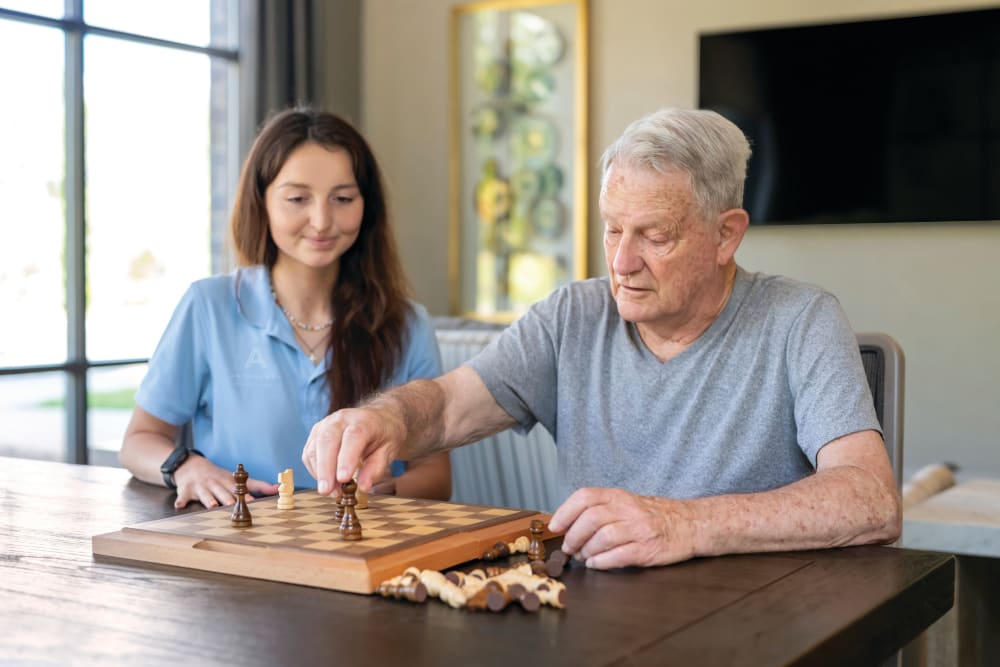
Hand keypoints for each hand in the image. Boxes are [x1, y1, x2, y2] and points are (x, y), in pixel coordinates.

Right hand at [172, 456, 278, 509]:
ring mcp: (201, 487)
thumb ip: (257, 485)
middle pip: (223, 492)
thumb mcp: (235, 478)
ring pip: (206, 495)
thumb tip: (279, 488)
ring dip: (209, 500)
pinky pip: (182, 497)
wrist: (190, 466)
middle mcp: (216, 484)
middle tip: (233, 505)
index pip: (241, 487)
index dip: (248, 494)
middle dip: (228, 499)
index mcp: (229, 482)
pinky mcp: (186, 490)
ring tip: (212, 506)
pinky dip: (181, 501)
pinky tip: (180, 505)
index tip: (255, 501)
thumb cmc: (218, 476)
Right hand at [302, 406, 405, 495]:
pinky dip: (315, 470)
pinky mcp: (316, 433)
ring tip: (332, 492)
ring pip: (314, 448)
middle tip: (327, 491)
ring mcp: (325, 424)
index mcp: (364, 421)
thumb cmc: (383, 435)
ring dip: (319, 473)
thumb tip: (363, 486)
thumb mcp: (389, 450)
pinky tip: (327, 481)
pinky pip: (309, 453)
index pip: (353, 437)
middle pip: (327, 440)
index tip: (343, 479)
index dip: (346, 458)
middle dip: (325, 468)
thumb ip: (376, 468)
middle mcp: (341, 419)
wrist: (377, 418)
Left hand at [547, 487, 696, 568]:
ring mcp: (639, 529)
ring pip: (603, 537)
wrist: (690, 524)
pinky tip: (596, 564)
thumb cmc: (653, 516)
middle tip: (569, 548)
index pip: (585, 496)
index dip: (565, 511)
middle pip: (590, 519)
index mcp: (619, 496)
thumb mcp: (627, 503)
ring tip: (584, 557)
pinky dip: (602, 562)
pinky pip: (619, 556)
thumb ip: (601, 509)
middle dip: (573, 536)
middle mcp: (628, 509)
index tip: (555, 526)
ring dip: (587, 551)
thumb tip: (567, 524)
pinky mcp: (648, 549)